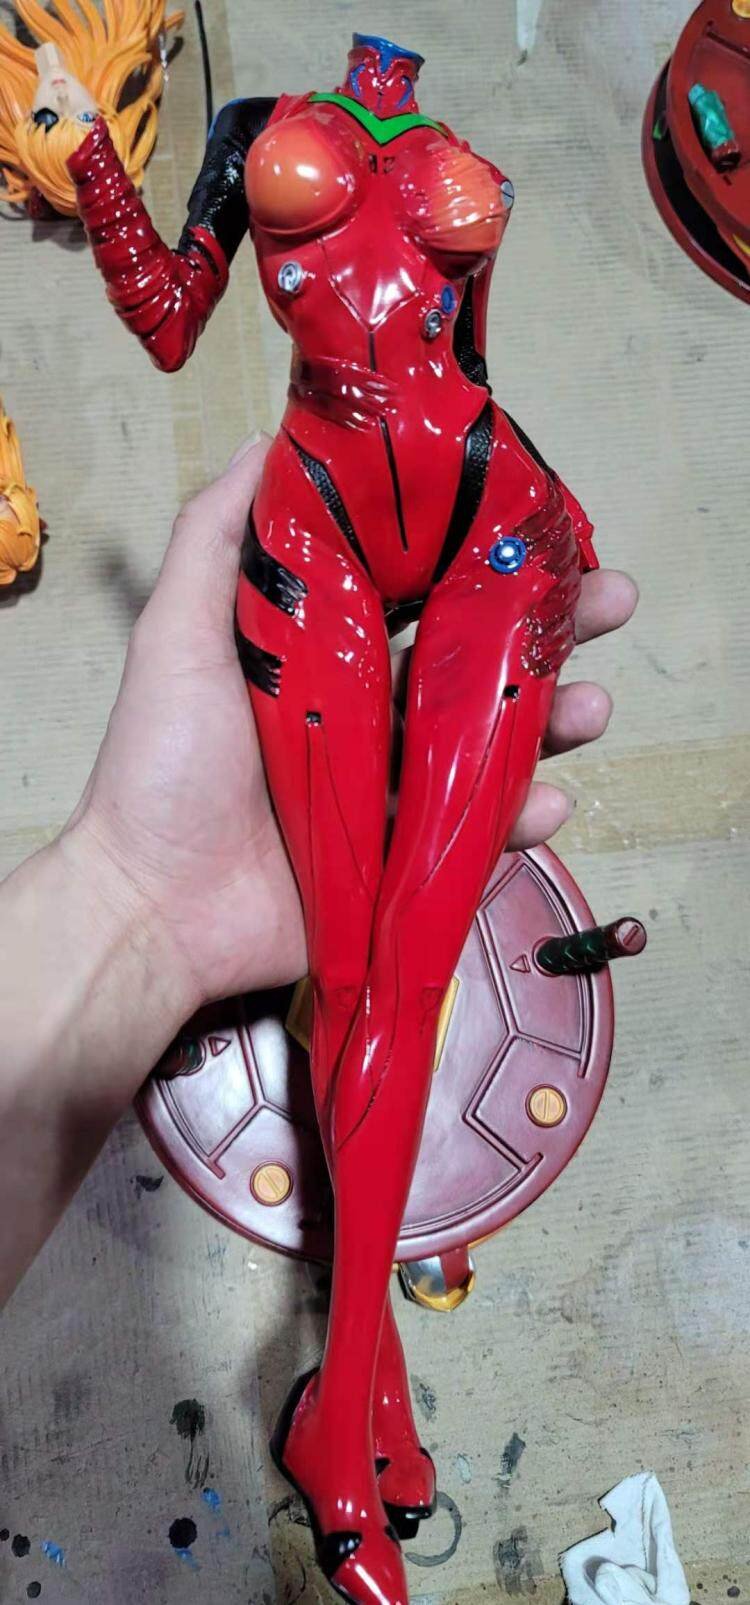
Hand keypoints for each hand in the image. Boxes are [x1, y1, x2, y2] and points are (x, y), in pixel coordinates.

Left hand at [67, 438, 636, 1011]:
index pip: (424, 593)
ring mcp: (397, 790)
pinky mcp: (408, 861)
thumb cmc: (162, 765)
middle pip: (480, 662)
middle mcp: (373, 715)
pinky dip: (524, 821)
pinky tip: (550, 802)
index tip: (543, 525)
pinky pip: (483, 837)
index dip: (484, 559)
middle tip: (613, 601)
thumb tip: (270, 438)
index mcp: (331, 656)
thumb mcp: (178, 634)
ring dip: (557, 720)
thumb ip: (216, 538)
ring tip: (592, 705)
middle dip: (553, 630)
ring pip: (498, 745)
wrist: (153, 904)